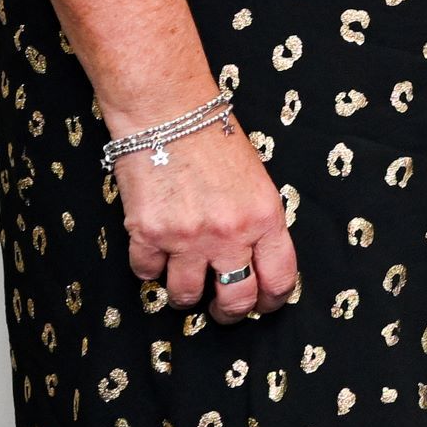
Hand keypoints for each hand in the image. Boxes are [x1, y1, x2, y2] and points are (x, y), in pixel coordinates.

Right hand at [116, 113, 297, 321]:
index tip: (264, 305)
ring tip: (186, 282)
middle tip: (224, 311)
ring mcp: (186, 238)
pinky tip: (156, 252)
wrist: (170, 113)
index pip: (279, 278)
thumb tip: (256, 262)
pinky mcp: (147, 235)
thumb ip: (258, 222)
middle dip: (230, 313)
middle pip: (236, 300)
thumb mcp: (257, 181)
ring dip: (186, 295)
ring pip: (186, 296)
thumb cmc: (214, 140)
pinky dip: (151, 269)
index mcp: (265, 217)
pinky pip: (147, 275)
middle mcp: (229, 234)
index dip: (272, 301)